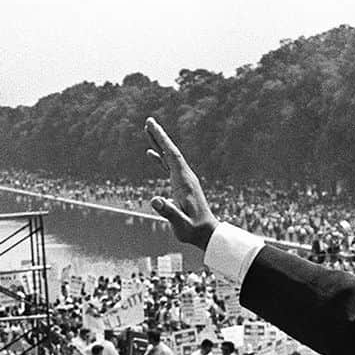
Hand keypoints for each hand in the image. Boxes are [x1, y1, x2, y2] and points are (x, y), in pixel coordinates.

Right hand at [145, 118, 218, 249]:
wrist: (206, 234)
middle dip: (160, 136)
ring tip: (148, 130)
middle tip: (149, 121)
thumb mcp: (181, 224)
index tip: (152, 125)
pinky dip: (160, 158)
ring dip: (159, 143)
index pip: (172, 155)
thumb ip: (169, 212)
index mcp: (184, 182)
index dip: (162, 139)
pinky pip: (169, 167)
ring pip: (169, 157)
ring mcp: (184, 181)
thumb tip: (155, 200)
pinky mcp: (181, 186)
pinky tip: (151, 153)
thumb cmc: (193, 230)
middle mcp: (185, 177)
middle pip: (171, 152)